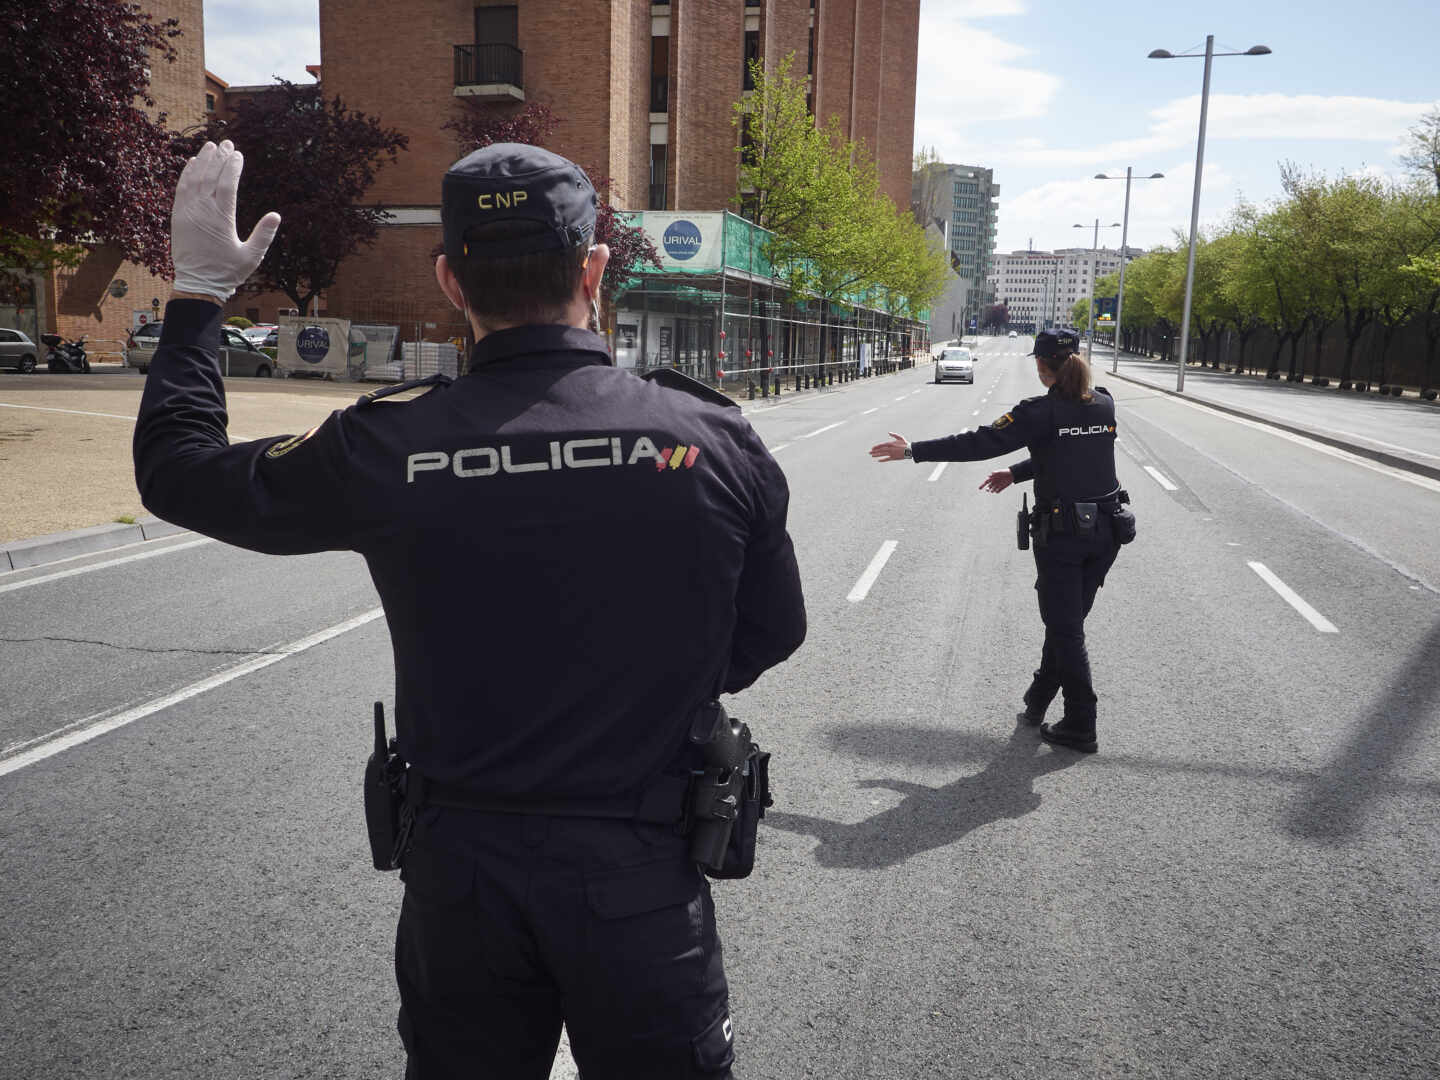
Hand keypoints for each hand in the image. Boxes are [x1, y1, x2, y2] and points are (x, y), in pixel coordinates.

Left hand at [171, 140, 280, 302]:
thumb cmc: (227, 272)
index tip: (238, 154)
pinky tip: (192, 163)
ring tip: (210, 146)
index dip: (233, 167)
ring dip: (202, 160)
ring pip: (194, 179)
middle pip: (210, 176)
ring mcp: (187, 212)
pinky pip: (181, 189)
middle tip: (227, 143)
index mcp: (222, 218)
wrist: (198, 285)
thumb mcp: (251, 257)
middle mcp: (202, 211)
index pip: (227, 184)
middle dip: (219, 157)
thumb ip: (264, 235)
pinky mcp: (178, 216)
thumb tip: (277, 215)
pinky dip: (186, 174)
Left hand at [869, 432, 908, 461]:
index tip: (872, 448)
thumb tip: (889, 432)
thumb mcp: (900, 438)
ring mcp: (891, 454)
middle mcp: (890, 449)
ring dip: (877, 455)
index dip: (876, 447)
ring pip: (882, 454)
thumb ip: (894, 435)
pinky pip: (887, 459)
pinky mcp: (894, 458)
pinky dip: (883, 460)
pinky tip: (878, 460)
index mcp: (890, 444)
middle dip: (874, 451)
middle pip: (880, 450)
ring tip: (872, 456)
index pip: (881, 445)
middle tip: (869, 453)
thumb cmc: (905, 443)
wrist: (910, 450)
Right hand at [979, 469, 1012, 492]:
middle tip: (987, 490)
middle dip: (987, 489)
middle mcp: (994, 482)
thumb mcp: (999, 472)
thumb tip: (989, 475)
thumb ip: (994, 474)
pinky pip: (998, 491)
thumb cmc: (1004, 472)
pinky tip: (997, 491)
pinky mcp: (1001, 488)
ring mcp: (997, 485)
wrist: (1011, 474)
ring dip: (992, 491)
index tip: (979, 488)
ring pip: (992, 490)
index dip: (982, 485)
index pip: (985, 482)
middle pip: (989, 487)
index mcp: (992, 478)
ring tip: (992, 491)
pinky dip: (997, 491)